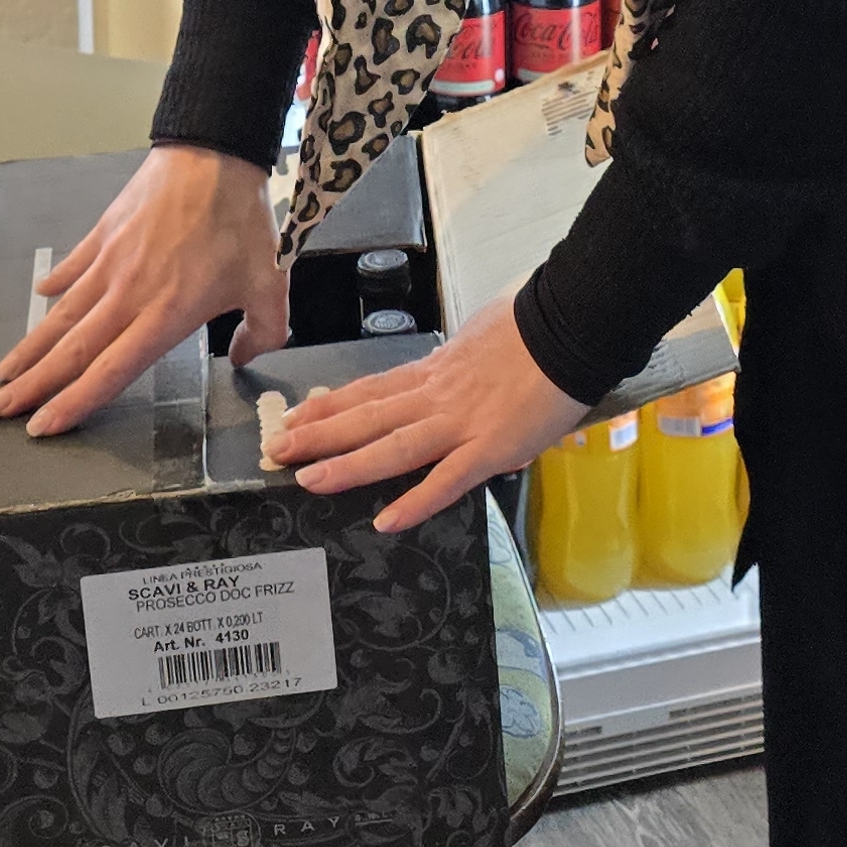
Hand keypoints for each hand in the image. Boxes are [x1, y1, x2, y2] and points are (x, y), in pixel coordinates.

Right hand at [0, 145, 285, 435]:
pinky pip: (73, 266)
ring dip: (30, 347)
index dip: (73, 403)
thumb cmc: (241, 220)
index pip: (109, 372)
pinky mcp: (104, 233)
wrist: (213, 153)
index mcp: (164, 316)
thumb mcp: (271, 281)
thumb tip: (244, 358)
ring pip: (62, 315)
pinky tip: (41, 295)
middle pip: (72, 351)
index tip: (40, 427)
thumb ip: (266, 330)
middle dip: (32, 386)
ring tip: (3, 373)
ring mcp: (110, 263)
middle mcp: (127, 295)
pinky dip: (56, 283)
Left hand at [270, 295, 580, 531]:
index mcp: (435, 371)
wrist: (569, 325)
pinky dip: (416, 500)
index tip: (295, 416)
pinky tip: (387, 520)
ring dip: (348, 465)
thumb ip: (460, 368)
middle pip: (367, 416)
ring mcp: (461, 423)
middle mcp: (437, 396)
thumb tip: (454, 377)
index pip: (371, 389)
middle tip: (277, 449)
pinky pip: (447, 478)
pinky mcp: (491, 447)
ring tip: (309, 480)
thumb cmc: (532, 328)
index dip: (330, 405)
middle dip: (319, 435)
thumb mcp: (480, 339)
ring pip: (393, 447)